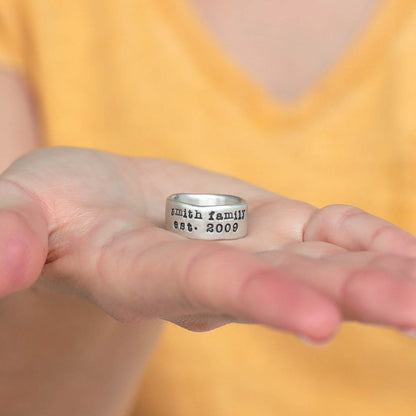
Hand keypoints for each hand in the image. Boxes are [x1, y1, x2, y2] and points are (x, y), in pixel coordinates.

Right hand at [1, 146, 415, 343]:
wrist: (96, 209)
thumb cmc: (52, 208)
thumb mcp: (21, 208)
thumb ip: (13, 233)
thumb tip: (2, 263)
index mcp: (144, 270)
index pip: (205, 284)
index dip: (256, 295)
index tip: (319, 321)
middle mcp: (205, 271)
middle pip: (283, 283)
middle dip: (349, 296)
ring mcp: (244, 248)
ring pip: (318, 261)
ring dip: (379, 272)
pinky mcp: (264, 224)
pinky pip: (324, 232)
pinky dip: (367, 237)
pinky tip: (407, 249)